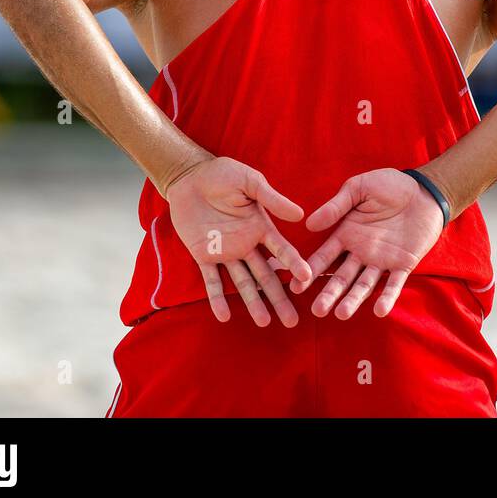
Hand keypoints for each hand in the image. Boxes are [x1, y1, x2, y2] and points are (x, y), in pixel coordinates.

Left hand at [166, 156, 312, 327]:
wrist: (189, 177)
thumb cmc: (222, 174)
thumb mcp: (250, 182)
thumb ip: (272, 199)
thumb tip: (300, 215)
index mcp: (261, 226)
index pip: (282, 250)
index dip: (294, 265)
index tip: (308, 279)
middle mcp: (247, 244)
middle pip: (267, 275)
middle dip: (279, 297)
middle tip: (292, 320)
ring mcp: (226, 252)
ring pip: (243, 282)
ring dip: (253, 302)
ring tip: (264, 323)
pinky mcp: (204, 255)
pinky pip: (211, 280)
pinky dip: (217, 298)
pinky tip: (224, 317)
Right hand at [297, 168, 446, 319]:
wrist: (424, 190)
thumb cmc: (390, 185)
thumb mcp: (359, 188)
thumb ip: (336, 206)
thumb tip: (309, 223)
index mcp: (346, 234)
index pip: (324, 257)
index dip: (310, 271)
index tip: (296, 286)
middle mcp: (361, 252)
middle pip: (342, 277)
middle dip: (329, 294)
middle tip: (317, 311)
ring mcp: (382, 260)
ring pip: (364, 284)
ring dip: (353, 299)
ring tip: (342, 314)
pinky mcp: (403, 264)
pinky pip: (394, 283)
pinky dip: (388, 297)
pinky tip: (380, 311)